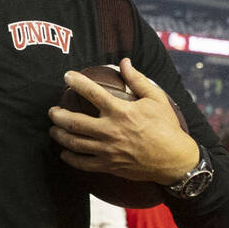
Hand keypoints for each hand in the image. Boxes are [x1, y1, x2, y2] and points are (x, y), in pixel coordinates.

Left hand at [48, 59, 198, 183]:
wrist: (175, 160)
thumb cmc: (167, 127)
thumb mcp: (156, 100)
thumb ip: (137, 80)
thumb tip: (125, 61)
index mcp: (121, 112)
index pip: (92, 93)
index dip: (76, 82)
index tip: (66, 76)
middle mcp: (111, 131)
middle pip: (73, 122)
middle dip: (57, 114)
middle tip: (52, 110)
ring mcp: (107, 150)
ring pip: (73, 143)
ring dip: (58, 135)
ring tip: (54, 128)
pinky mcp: (108, 166)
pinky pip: (81, 163)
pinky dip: (69, 157)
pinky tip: (64, 151)